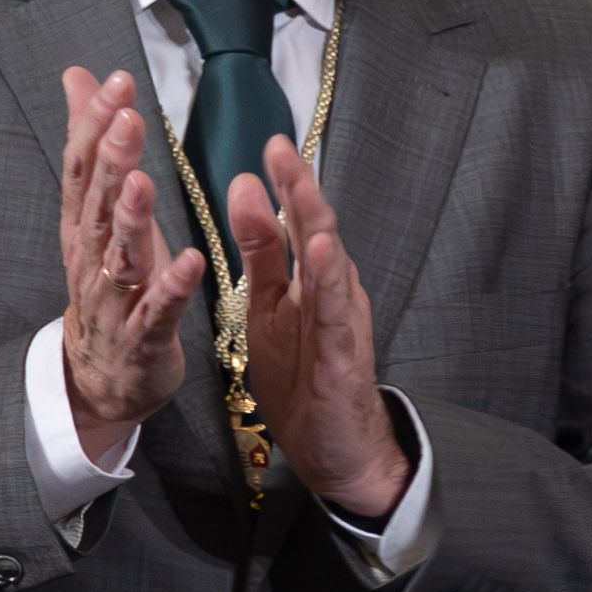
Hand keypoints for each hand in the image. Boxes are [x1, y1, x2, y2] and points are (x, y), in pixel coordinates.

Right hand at [56, 66, 200, 455]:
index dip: (95, 125)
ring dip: (131, 218)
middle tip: (126, 117)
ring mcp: (113, 299)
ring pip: (119, 255)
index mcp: (82, 227)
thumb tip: (77, 77)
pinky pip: (158, 309)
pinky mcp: (142, 336)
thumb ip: (92, 146)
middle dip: (110, 160)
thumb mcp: (98, 214)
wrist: (102, 376)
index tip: (116, 81)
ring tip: (143, 180)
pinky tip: (193, 259)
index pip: (83, 168)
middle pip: (97, 204)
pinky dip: (172, 285)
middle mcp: (91, 258)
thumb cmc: (108, 285)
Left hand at [222, 140, 412, 522]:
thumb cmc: (304, 379)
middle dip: (301, 188)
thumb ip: (262, 253)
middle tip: (280, 146)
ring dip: (317, 223)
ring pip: (331, 263)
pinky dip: (329, 280)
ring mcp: (341, 320)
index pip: (297, 219)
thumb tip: (247, 190)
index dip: (285, 182)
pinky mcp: (344, 354)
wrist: (334, 448)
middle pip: (318, 229)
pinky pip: (336, 312)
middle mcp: (332, 291)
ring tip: (301, 186)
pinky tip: (320, 251)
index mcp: (309, 278)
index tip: (268, 143)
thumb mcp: (268, 307)